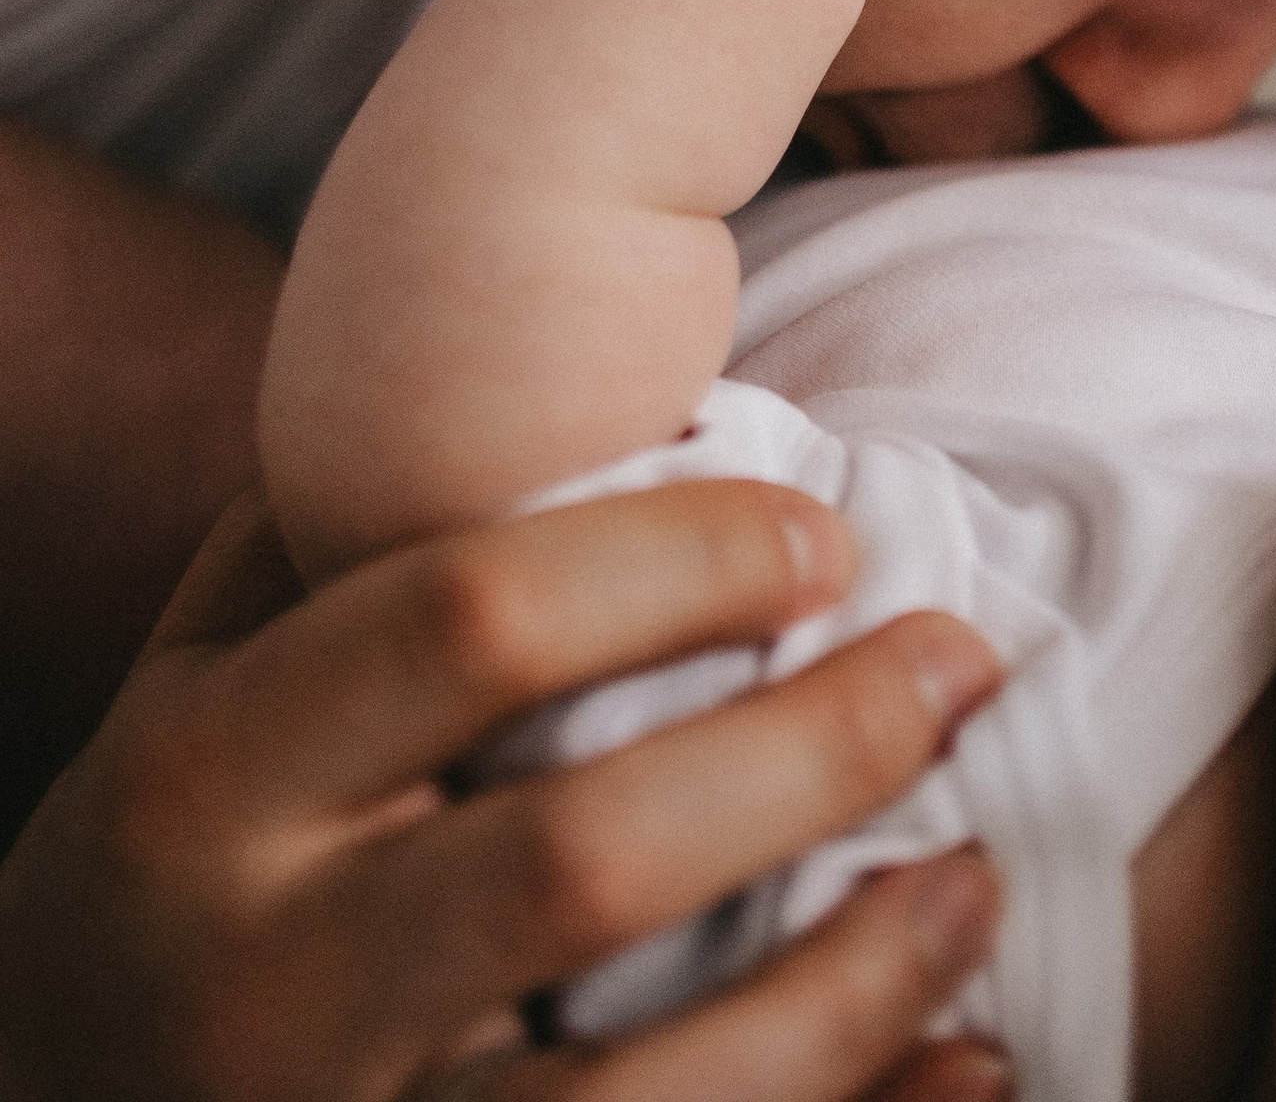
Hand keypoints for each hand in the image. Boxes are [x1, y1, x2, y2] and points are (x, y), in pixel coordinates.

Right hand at [0, 482, 1011, 1101]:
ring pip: (648, 1091)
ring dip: (856, 985)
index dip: (680, 558)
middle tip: (961, 664)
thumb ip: (336, 549)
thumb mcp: (188, 704)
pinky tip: (965, 1059)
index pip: (467, 620)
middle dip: (812, 749)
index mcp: (205, 788)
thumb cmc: (162, 890)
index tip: (830, 533)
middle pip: (583, 853)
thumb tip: (577, 378)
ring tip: (979, 877)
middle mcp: (264, 985)